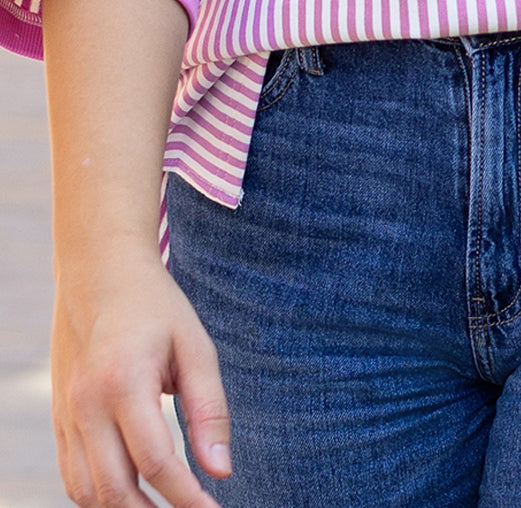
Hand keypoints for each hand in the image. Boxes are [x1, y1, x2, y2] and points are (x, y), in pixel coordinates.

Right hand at [52, 251, 230, 507]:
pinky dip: (100, 496)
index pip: (156, 461)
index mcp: (124, 380)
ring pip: (87, 492)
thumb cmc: (156, 308)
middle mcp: (86, 403)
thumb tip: (221, 472)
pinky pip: (73, 476)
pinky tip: (133, 494)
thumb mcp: (195, 346)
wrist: (99, 273)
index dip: (187, 497)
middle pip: (115, 490)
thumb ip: (209, 409)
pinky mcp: (59, 419)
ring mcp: (66, 414)